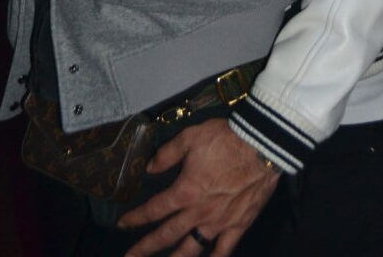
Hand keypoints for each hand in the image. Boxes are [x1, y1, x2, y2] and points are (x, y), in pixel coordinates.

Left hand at [118, 119, 279, 256]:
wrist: (260, 146)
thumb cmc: (224, 139)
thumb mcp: (190, 137)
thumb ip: (167, 154)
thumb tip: (149, 168)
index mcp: (184, 191)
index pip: (154, 209)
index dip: (136, 218)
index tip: (122, 224)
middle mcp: (198, 213)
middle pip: (167, 235)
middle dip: (145, 248)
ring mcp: (218, 223)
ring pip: (192, 249)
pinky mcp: (238, 226)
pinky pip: (224, 250)